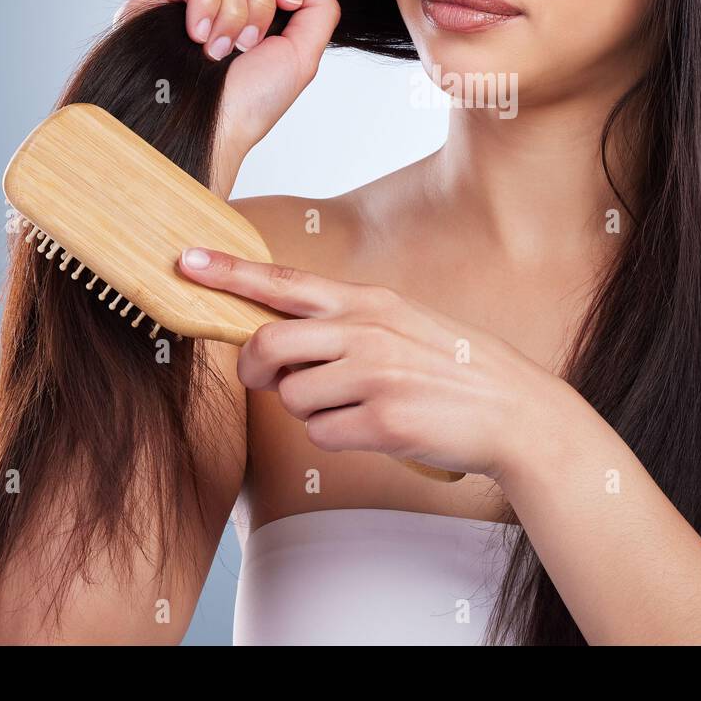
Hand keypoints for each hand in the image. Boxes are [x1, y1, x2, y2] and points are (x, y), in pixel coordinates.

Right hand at [115, 0, 339, 193]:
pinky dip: (203, 1)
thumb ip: (320, 7)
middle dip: (258, 3)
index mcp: (259, 10)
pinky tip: (197, 35)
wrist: (210, 127)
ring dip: (230, 10)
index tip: (290, 5)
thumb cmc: (252, 102)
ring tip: (220, 50)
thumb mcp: (303, 56)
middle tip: (248, 44)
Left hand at [176, 247, 570, 481]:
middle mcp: (368, 330)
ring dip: (312, 410)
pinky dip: (339, 438)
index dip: (230, 273)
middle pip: (267, 343)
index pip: (285, 282)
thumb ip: (344, 324)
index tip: (186, 261)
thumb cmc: (455, 369)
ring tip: (358, 406)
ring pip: (292, 397)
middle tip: (274, 379)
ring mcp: (375, 375)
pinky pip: (322, 435)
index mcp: (369, 301)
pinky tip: (376, 428)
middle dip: (256, 369)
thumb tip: (280, 342)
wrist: (514, 412)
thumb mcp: (403, 323)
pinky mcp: (382, 422)